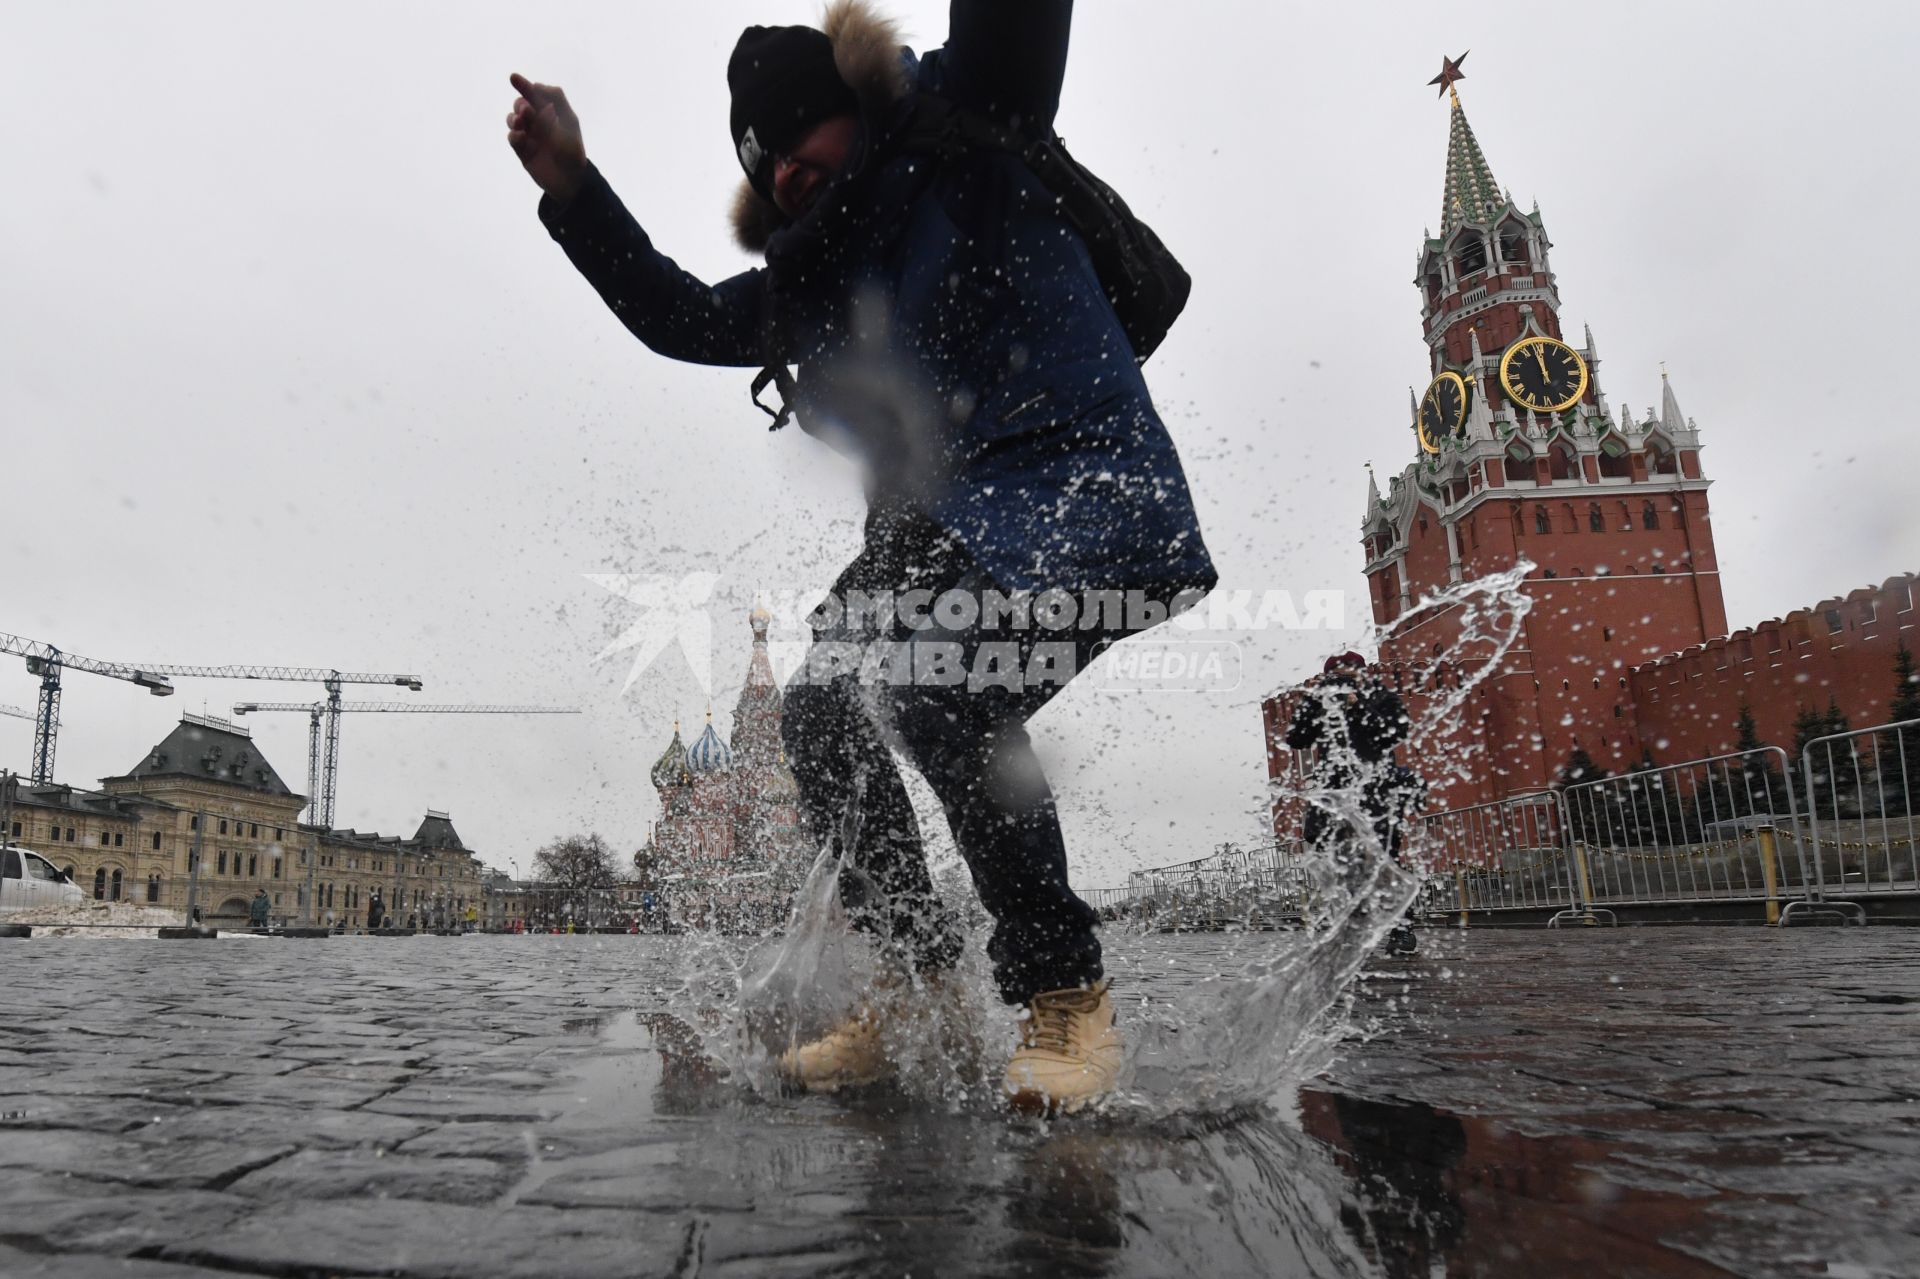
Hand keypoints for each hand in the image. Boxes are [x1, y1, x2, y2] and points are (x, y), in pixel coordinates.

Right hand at [507, 73, 587, 204]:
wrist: (571, 182)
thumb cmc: (573, 152)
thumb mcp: (569, 126)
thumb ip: (556, 104)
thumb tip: (538, 88)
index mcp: (552, 112)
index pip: (537, 93)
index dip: (526, 85)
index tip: (516, 79)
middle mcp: (538, 121)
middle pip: (522, 104)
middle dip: (520, 104)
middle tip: (526, 110)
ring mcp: (529, 134)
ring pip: (513, 119)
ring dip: (514, 117)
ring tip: (520, 121)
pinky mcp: (522, 150)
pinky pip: (513, 138)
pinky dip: (514, 135)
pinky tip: (521, 136)